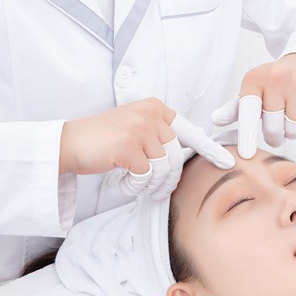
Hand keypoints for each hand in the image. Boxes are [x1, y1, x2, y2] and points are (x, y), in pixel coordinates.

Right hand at [59, 98, 234, 198]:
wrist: (68, 143)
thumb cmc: (103, 141)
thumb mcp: (136, 128)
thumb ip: (161, 133)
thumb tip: (195, 140)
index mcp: (155, 108)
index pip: (190, 131)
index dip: (210, 149)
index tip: (228, 162)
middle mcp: (150, 114)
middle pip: (177, 157)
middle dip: (168, 179)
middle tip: (153, 187)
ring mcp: (139, 128)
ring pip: (164, 169)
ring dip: (152, 184)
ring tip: (136, 183)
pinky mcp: (128, 146)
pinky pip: (146, 176)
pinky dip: (136, 185)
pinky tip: (124, 180)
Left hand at [210, 52, 295, 157]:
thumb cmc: (275, 82)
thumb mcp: (253, 90)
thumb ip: (235, 108)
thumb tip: (216, 120)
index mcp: (254, 79)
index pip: (248, 113)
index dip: (247, 135)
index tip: (246, 154)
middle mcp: (276, 77)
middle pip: (274, 128)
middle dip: (275, 135)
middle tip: (276, 128)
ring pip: (295, 129)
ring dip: (293, 130)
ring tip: (291, 116)